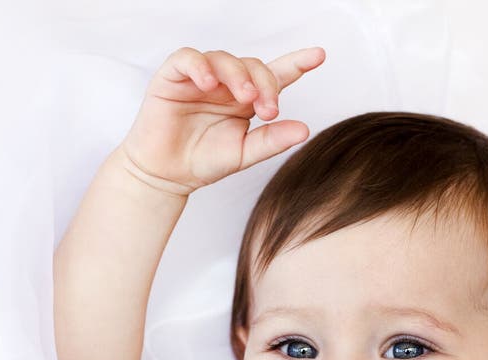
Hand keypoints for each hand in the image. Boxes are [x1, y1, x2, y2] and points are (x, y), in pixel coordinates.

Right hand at [119, 46, 325, 194]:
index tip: (319, 56)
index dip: (296, 64)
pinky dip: (201, 66)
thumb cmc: (204, 161)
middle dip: (265, 83)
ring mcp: (200, 78)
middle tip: (268, 109)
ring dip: (238, 74)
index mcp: (246, 101)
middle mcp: (226, 85)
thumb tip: (304, 130)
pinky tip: (210, 84)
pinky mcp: (174, 77)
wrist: (168, 174)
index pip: (274, 76)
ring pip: (224, 58)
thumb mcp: (244, 154)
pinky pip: (188, 58)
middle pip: (252, 65)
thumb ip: (272, 141)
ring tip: (244, 98)